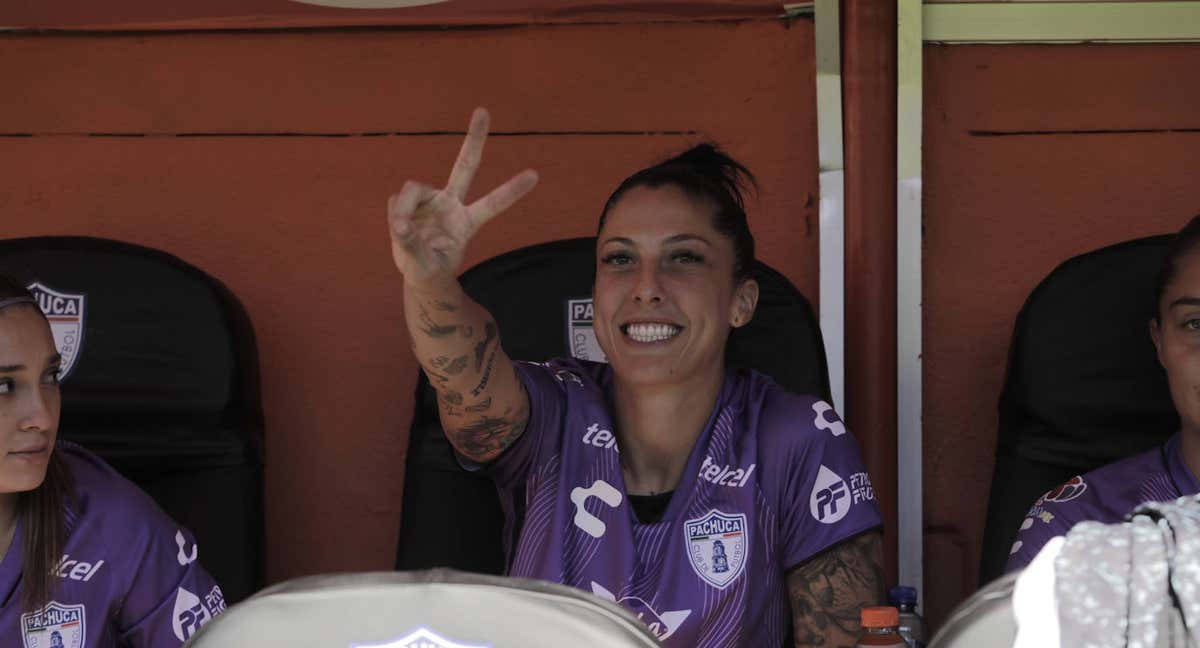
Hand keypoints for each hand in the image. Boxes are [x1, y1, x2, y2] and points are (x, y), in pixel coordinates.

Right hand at [387, 108, 538, 287]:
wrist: (419, 273)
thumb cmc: (430, 270)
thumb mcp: (425, 266)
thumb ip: (413, 245)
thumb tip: (402, 223)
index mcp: (468, 222)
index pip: (493, 204)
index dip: (511, 190)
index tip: (535, 175)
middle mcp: (452, 204)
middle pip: (465, 165)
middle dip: (474, 138)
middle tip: (483, 110)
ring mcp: (432, 200)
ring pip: (414, 189)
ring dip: (404, 209)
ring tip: (402, 231)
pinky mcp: (411, 202)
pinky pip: (398, 201)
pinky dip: (395, 214)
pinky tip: (400, 229)